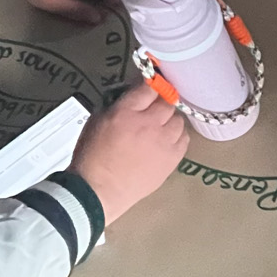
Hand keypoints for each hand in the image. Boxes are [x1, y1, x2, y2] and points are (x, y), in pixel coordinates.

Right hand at [70, 80, 186, 224]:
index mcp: (126, 112)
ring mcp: (163, 142)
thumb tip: (133, 97)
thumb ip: (117, 104)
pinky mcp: (172, 159)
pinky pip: (184, 139)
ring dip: (170, 120)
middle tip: (152, 110)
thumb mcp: (96, 120)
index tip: (151, 87)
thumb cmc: (92, 157)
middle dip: (160, 103)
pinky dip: (177, 136)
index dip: (151, 85)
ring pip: (178, 119)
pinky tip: (166, 141)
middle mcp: (148, 124)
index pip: (149, 87)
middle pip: (167, 101)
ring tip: (159, 127)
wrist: (98, 191)